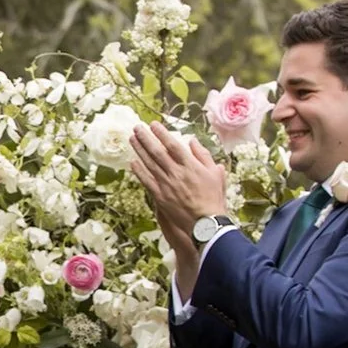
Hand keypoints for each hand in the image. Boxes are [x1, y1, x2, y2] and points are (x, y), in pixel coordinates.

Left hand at [128, 123, 229, 239]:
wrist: (205, 223)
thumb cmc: (213, 198)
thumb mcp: (215, 174)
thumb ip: (203, 155)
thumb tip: (192, 141)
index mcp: (190, 165)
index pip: (173, 145)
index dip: (162, 133)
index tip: (153, 124)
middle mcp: (176, 173)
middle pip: (157, 152)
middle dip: (145, 138)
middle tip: (137, 127)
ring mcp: (166, 185)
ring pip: (149, 164)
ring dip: (139, 150)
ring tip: (132, 139)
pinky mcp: (160, 196)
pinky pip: (146, 181)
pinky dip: (139, 171)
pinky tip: (132, 162)